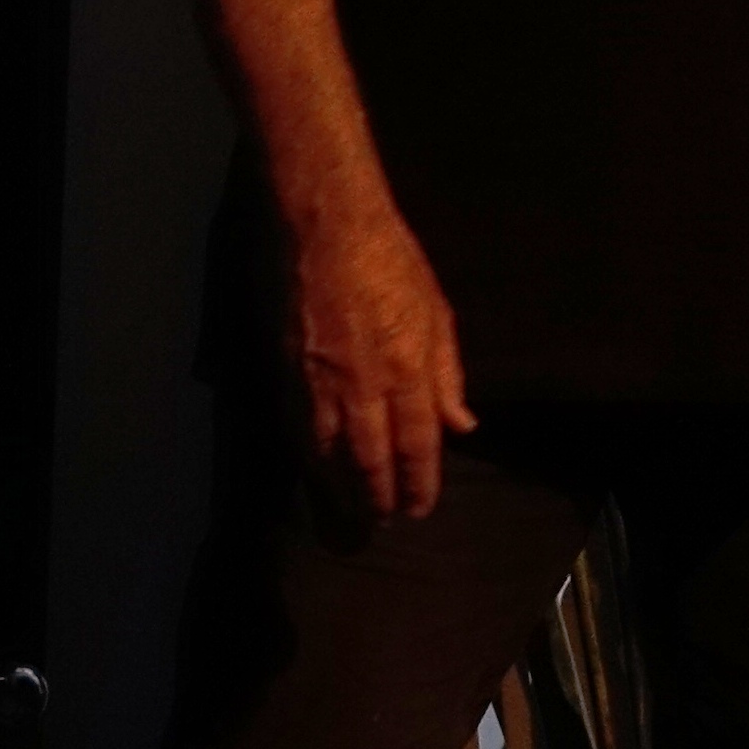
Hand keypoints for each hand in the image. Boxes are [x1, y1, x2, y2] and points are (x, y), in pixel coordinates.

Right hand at [287, 209, 476, 517]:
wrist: (326, 226)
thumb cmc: (392, 261)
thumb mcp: (438, 313)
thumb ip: (448, 375)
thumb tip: (462, 426)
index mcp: (407, 367)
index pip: (417, 443)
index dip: (419, 482)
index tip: (420, 508)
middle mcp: (363, 383)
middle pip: (371, 459)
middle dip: (378, 498)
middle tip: (384, 522)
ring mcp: (319, 380)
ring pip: (329, 454)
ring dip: (340, 490)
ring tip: (350, 513)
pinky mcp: (286, 371)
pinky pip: (297, 430)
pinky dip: (308, 460)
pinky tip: (315, 474)